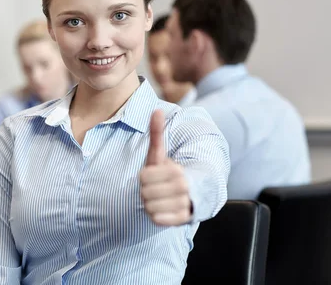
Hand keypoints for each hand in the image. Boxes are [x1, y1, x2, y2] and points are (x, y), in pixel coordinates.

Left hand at [139, 110, 191, 225]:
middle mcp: (183, 188)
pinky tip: (162, 207)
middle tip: (156, 187)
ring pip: (150, 207)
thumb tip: (156, 110)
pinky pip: (157, 219)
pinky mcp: (181, 220)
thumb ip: (157, 132)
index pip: (144, 177)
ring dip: (150, 203)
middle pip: (145, 192)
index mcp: (177, 171)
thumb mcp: (159, 153)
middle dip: (147, 190)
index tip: (154, 174)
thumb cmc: (166, 171)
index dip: (144, 176)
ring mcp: (184, 205)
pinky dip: (156, 215)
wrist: (186, 193)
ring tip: (159, 196)